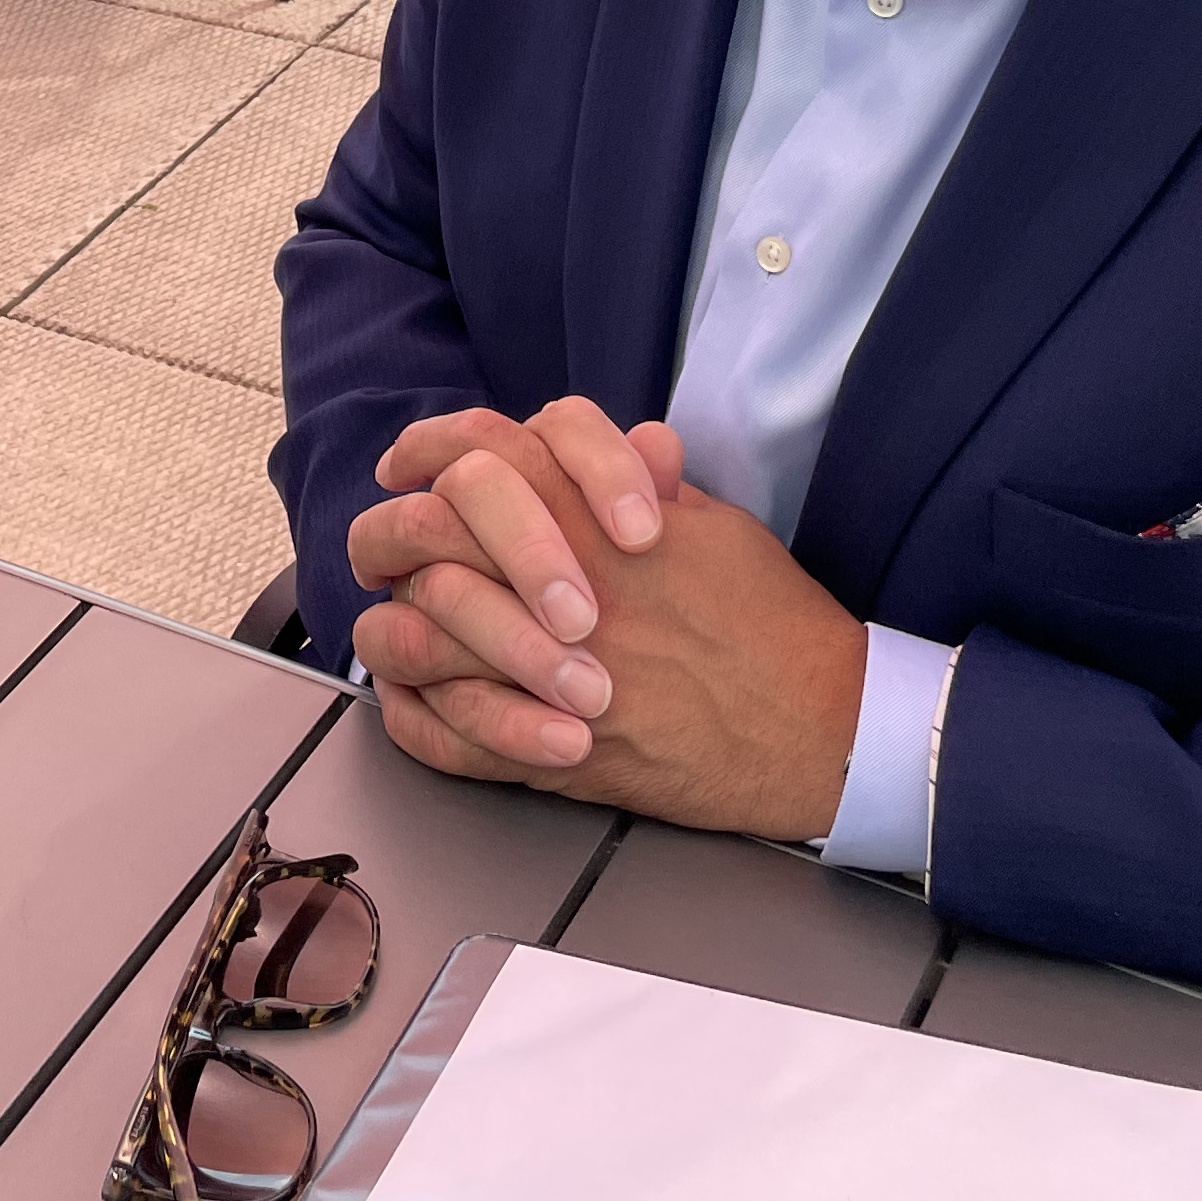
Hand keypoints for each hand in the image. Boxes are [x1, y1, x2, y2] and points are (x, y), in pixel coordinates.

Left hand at [349, 406, 864, 835]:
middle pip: (422, 535)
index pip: (477, 455)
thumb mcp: (714, 525)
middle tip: (383, 546)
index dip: (430, 450)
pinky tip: (412, 700)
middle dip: (387, 533)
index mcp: (592, 522)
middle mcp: (555, 590)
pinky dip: (413, 716)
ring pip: (413, 634)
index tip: (409, 464)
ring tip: (393, 621)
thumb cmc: (772, 622)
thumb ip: (648, 484)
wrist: (818, 730)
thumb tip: (635, 443)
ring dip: (391, 623)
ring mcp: (543, 676)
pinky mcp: (548, 756)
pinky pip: (442, 736)